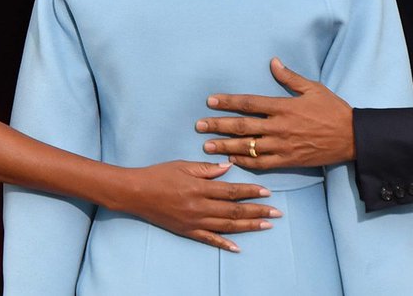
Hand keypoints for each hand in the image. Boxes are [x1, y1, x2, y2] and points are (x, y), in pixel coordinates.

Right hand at [108, 160, 280, 252]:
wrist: (136, 193)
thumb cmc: (159, 175)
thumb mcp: (183, 166)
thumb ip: (207, 168)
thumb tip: (228, 167)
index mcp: (200, 188)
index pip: (231, 191)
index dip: (251, 191)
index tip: (267, 192)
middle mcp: (199, 207)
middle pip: (234, 211)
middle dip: (258, 211)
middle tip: (276, 212)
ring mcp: (194, 221)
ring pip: (226, 226)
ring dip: (248, 227)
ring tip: (266, 225)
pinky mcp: (187, 231)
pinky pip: (209, 239)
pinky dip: (224, 244)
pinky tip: (238, 246)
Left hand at [196, 58, 354, 168]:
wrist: (351, 137)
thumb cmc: (333, 110)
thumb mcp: (313, 88)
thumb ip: (290, 77)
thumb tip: (273, 62)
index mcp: (284, 107)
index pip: (249, 103)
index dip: (228, 102)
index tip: (211, 101)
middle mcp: (279, 127)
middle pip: (242, 126)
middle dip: (218, 126)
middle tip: (199, 126)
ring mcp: (282, 146)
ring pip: (248, 147)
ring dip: (226, 146)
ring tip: (207, 146)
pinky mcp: (288, 161)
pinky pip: (262, 164)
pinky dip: (246, 163)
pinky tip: (232, 161)